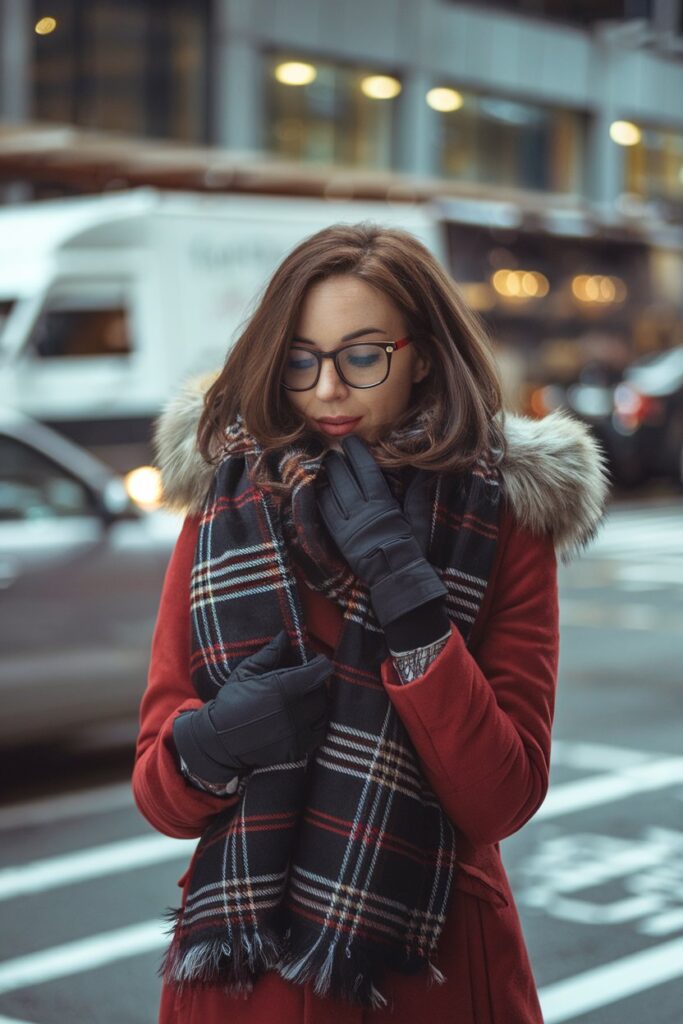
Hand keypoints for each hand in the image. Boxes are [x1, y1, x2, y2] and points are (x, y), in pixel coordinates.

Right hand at [172, 630, 331, 784]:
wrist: (220, 740)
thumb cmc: (232, 701)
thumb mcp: (246, 671)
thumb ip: (270, 653)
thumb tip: (286, 636)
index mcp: (284, 688)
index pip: (320, 671)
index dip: (319, 663)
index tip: (314, 660)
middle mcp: (295, 711)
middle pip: (323, 691)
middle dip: (316, 682)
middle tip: (304, 680)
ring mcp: (298, 732)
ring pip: (323, 711)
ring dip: (317, 702)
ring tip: (303, 698)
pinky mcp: (298, 749)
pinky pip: (319, 732)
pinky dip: (315, 722)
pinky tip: (302, 717)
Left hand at [315, 434, 446, 628]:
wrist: (397, 580)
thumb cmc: (412, 550)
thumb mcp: (418, 520)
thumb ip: (417, 493)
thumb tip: (423, 471)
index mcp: (383, 503)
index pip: (365, 469)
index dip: (356, 452)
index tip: (351, 442)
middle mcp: (362, 511)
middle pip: (343, 477)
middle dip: (337, 461)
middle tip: (334, 452)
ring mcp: (347, 525)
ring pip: (330, 492)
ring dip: (325, 477)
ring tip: (323, 467)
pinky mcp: (338, 538)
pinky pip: (323, 512)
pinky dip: (319, 497)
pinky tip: (318, 489)